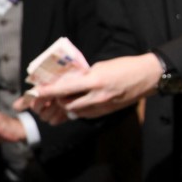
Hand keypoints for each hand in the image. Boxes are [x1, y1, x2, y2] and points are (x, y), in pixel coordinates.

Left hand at [16, 53, 161, 120]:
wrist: (147, 77)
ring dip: (66, 107)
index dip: (48, 91)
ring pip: (75, 112)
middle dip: (56, 102)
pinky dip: (77, 110)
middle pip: (67, 104)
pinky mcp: (106, 112)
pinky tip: (76, 103)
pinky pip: (85, 114)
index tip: (34, 92)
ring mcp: (102, 106)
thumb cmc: (124, 67)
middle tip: (50, 96)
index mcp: (95, 80)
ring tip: (63, 99)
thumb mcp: (101, 66)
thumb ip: (84, 76)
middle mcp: (97, 96)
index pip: (65, 88)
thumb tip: (68, 81)